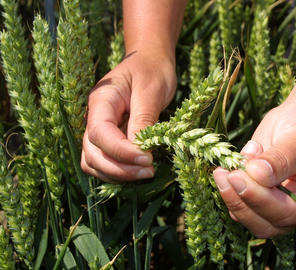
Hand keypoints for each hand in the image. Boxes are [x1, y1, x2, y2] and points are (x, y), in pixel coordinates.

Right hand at [81, 45, 176, 182]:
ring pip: (94, 162)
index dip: (121, 152)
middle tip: (148, 171)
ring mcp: (99, 128)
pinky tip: (137, 171)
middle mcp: (94, 117)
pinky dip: (117, 171)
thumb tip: (140, 151)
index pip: (100, 134)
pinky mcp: (109, 137)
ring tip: (145, 173)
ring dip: (117, 174)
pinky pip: (104, 161)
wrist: (149, 61)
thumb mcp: (151, 91)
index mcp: (101, 100)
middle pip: (92, 153)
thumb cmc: (152, 69)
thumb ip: (143, 120)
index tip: (147, 159)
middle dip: (119, 168)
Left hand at [213, 101, 295, 237]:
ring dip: (230, 195)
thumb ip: (279, 160)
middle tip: (226, 174)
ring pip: (247, 216)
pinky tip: (229, 165)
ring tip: (225, 167)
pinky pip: (238, 202)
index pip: (288, 213)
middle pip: (264, 224)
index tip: (239, 177)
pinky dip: (228, 187)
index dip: (261, 200)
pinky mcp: (256, 195)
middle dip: (241, 201)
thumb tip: (255, 174)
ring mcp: (275, 205)